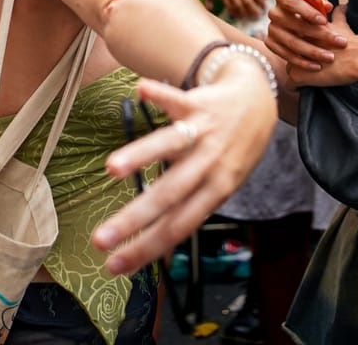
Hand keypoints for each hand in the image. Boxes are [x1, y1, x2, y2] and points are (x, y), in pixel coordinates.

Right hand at [91, 65, 275, 275]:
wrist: (258, 102)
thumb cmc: (234, 150)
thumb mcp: (222, 183)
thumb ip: (192, 205)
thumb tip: (156, 240)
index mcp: (215, 191)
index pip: (177, 228)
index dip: (145, 249)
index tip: (113, 266)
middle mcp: (210, 164)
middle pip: (169, 195)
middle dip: (133, 219)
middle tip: (100, 239)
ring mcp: (204, 132)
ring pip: (171, 146)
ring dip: (141, 156)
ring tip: (112, 168)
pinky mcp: (198, 102)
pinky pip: (178, 99)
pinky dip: (160, 95)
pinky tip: (139, 90)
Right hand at [211, 0, 266, 19]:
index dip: (261, 2)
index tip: (264, 7)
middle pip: (248, 2)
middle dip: (254, 11)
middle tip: (258, 15)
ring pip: (238, 6)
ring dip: (245, 13)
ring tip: (249, 17)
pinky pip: (228, 6)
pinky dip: (234, 12)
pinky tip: (238, 15)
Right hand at [265, 0, 349, 77]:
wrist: (300, 25)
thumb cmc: (311, 11)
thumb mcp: (316, 2)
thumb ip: (321, 2)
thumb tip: (326, 6)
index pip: (292, 2)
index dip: (308, 12)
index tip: (324, 21)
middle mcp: (274, 13)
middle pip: (294, 24)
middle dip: (318, 34)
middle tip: (338, 41)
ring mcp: (272, 29)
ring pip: (292, 43)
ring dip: (313, 51)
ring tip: (330, 57)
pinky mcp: (271, 44)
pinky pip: (286, 56)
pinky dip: (303, 62)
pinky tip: (317, 66)